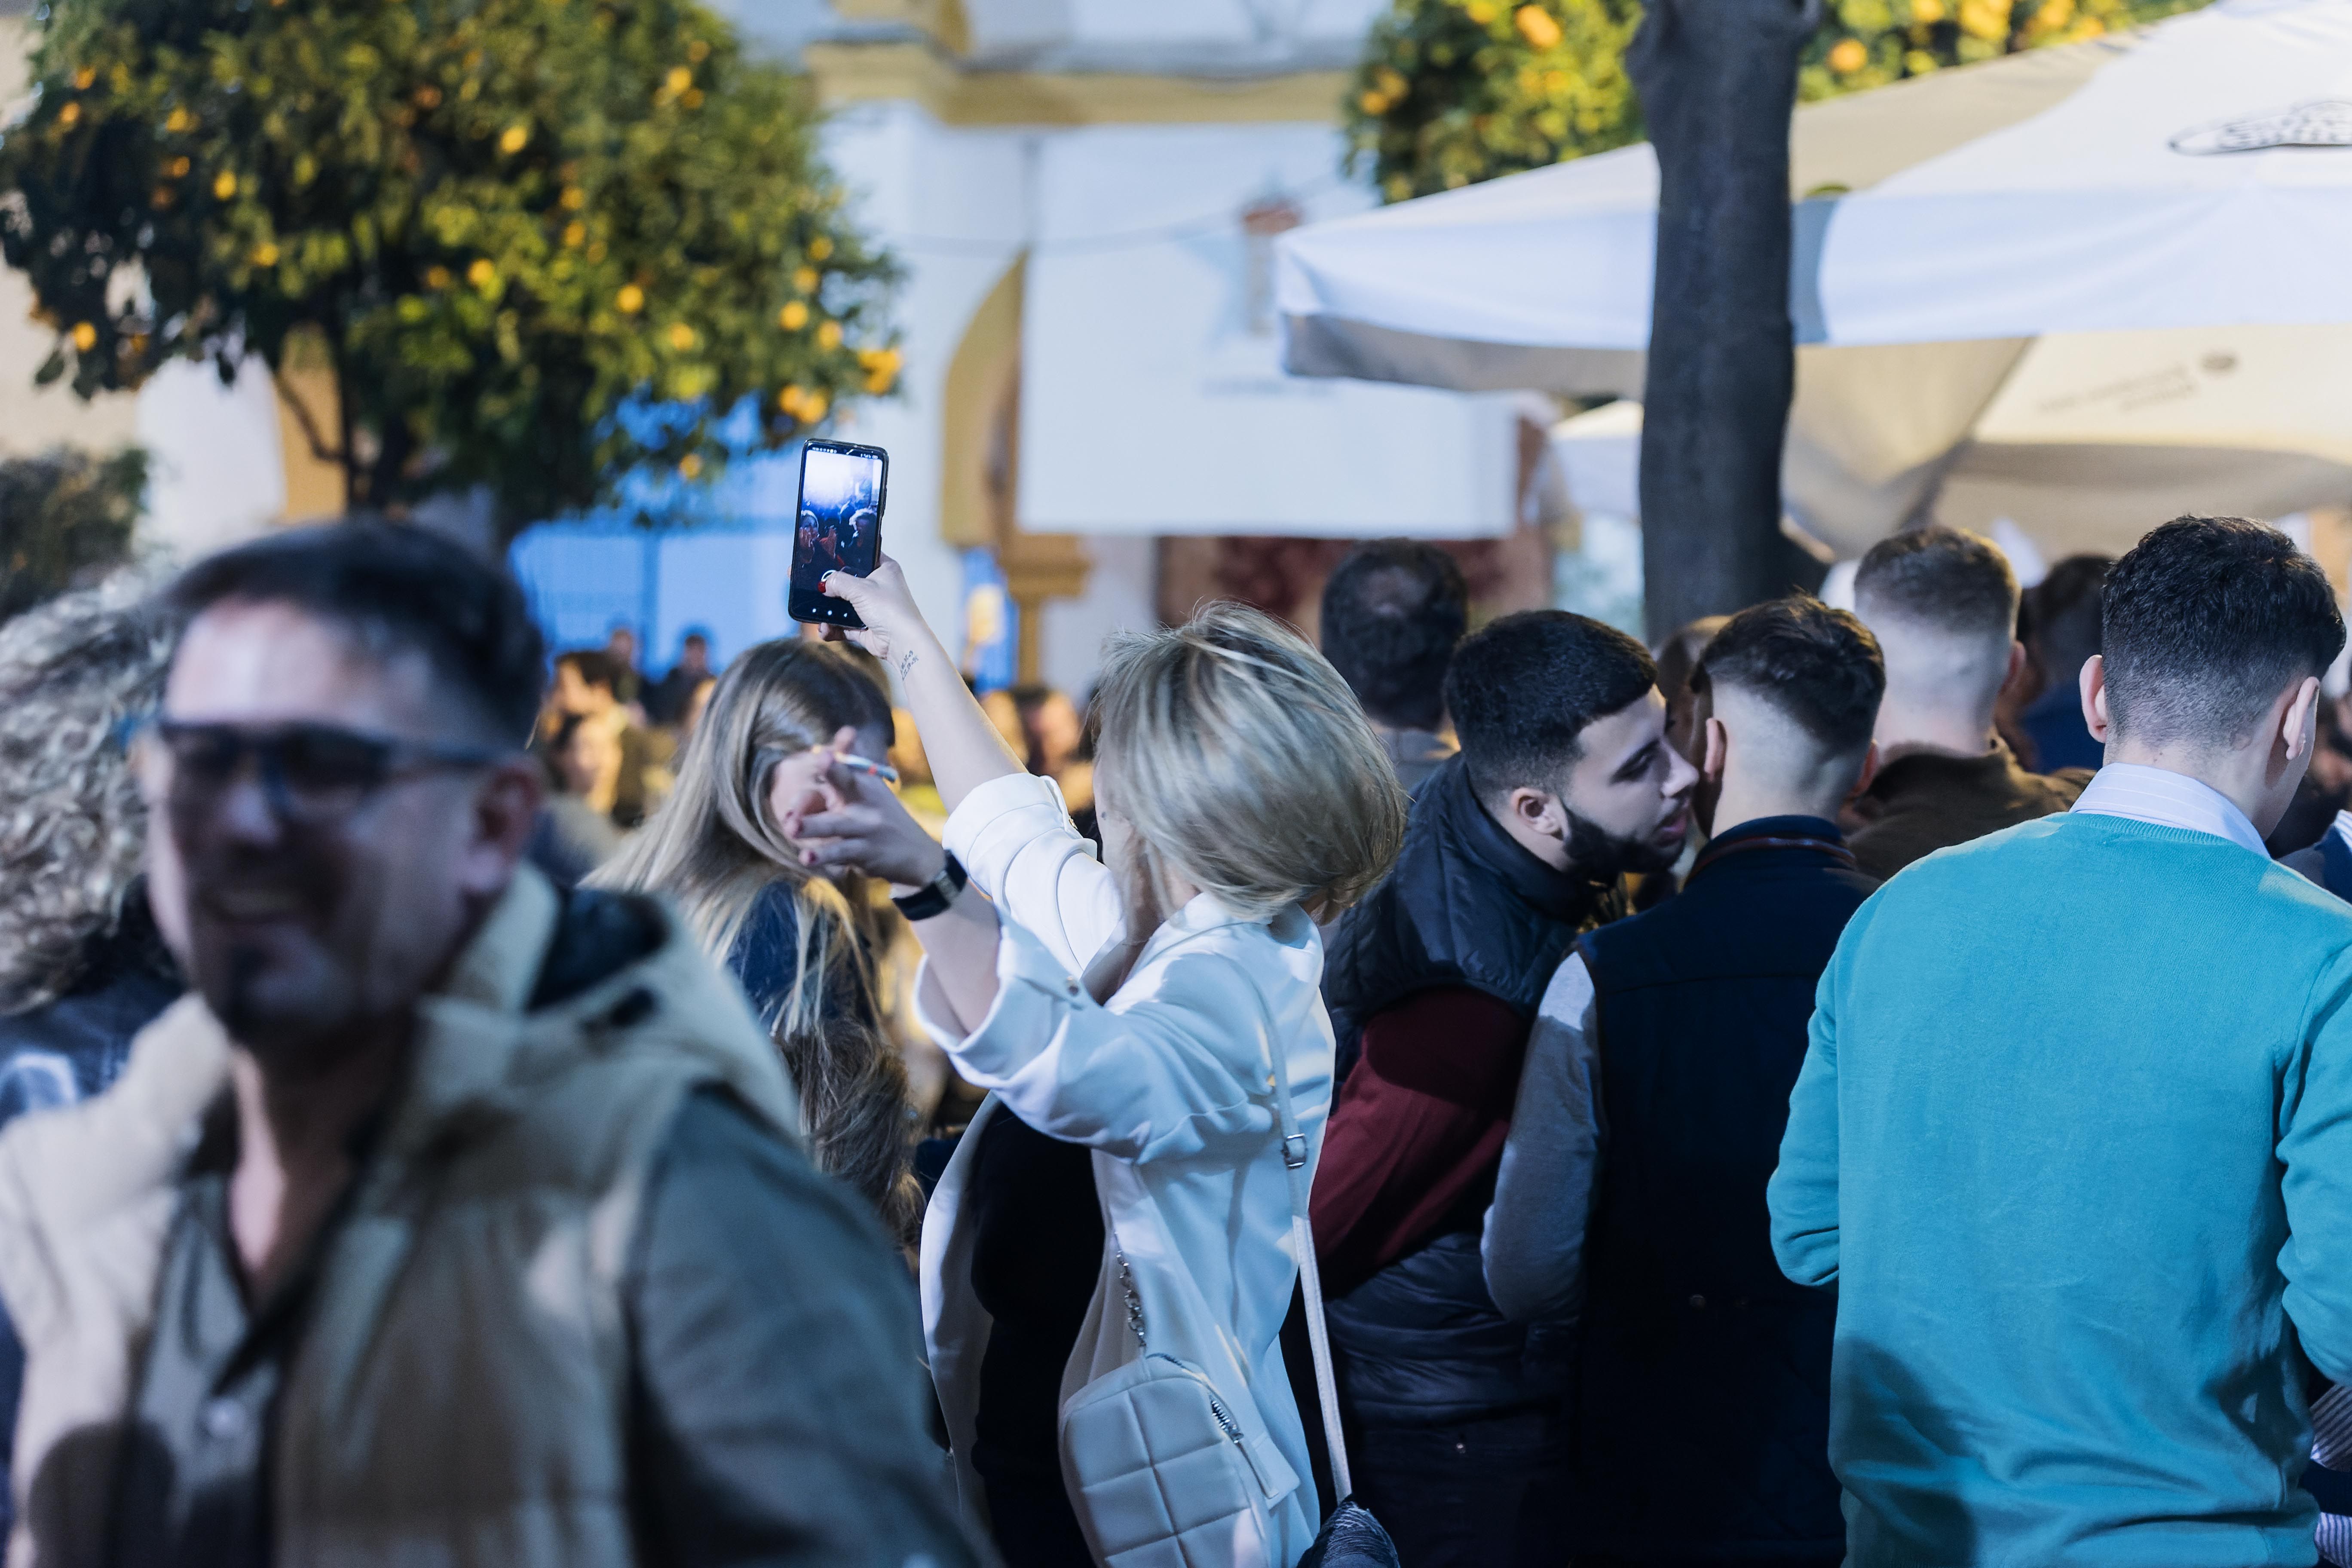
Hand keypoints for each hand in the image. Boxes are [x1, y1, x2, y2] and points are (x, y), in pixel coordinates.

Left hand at [778, 751, 948, 891]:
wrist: (918, 856)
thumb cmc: (885, 819)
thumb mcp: (873, 791)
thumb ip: (853, 767)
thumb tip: (846, 731)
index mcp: (865, 782)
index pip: (848, 762)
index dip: (839, 750)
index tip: (836, 738)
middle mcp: (866, 800)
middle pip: (847, 783)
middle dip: (835, 771)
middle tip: (822, 760)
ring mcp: (866, 827)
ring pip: (835, 823)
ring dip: (812, 826)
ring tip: (791, 827)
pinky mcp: (865, 851)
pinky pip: (840, 852)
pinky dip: (822, 856)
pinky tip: (806, 858)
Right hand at [818, 555, 937, 685]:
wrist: (902, 643)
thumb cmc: (891, 610)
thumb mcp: (861, 588)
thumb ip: (839, 582)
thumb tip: (825, 584)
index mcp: (884, 569)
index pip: (862, 557)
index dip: (844, 558)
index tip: (825, 560)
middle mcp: (879, 587)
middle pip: (849, 583)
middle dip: (831, 589)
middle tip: (814, 589)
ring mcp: (872, 607)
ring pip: (844, 606)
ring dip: (829, 612)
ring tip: (817, 615)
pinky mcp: (866, 626)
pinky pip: (844, 625)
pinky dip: (833, 628)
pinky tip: (824, 630)